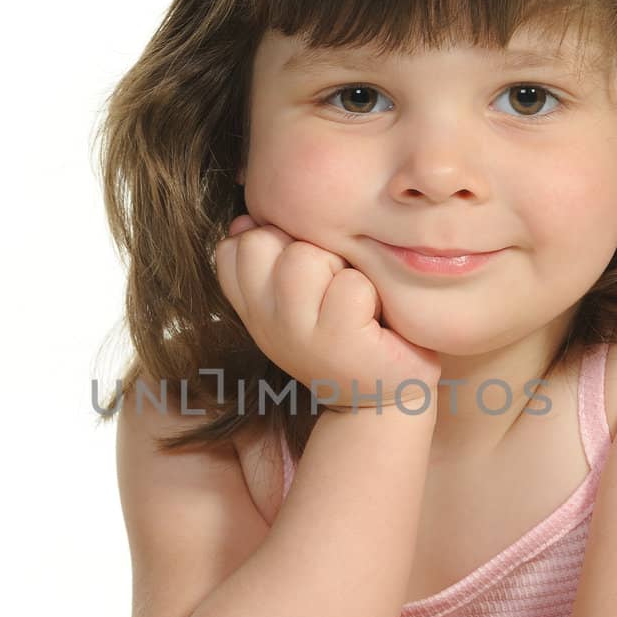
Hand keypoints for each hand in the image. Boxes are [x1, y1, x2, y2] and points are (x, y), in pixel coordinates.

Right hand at [215, 215, 442, 409]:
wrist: (383, 395)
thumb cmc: (345, 330)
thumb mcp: (297, 293)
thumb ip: (269, 255)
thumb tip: (244, 221)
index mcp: (253, 307)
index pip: (232, 249)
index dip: (272, 245)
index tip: (301, 278)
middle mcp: (265, 323)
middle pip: (261, 242)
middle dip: (304, 249)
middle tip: (329, 287)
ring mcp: (297, 335)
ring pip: (305, 258)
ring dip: (338, 268)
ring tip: (350, 300)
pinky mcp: (338, 342)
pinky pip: (351, 284)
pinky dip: (370, 293)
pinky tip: (370, 319)